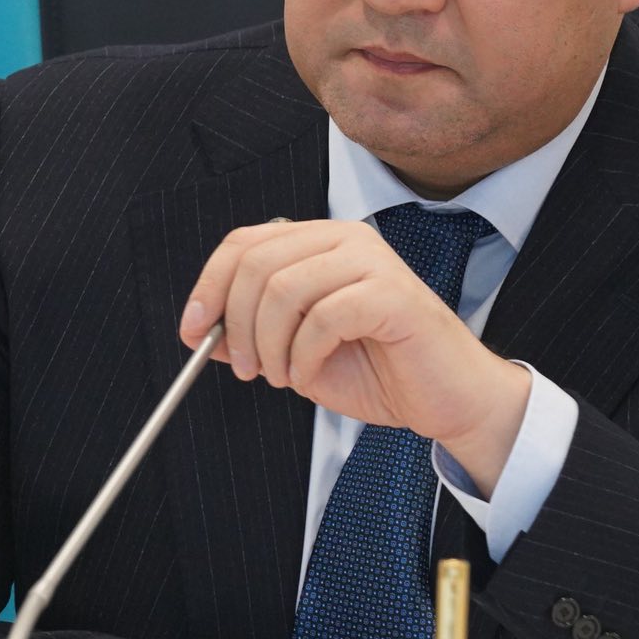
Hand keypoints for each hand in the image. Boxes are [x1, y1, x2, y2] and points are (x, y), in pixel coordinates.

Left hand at [180, 219, 529, 495]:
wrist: (447, 399)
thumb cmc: (381, 371)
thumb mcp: (298, 354)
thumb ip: (253, 335)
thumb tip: (201, 331)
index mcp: (322, 243)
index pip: (245, 243)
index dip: (208, 286)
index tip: (191, 332)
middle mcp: (346, 239)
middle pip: (257, 263)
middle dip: (235, 324)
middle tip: (245, 369)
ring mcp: (372, 261)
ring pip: (283, 288)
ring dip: (268, 345)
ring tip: (282, 376)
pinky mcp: (392, 294)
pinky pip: (323, 317)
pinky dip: (304, 354)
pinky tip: (310, 374)